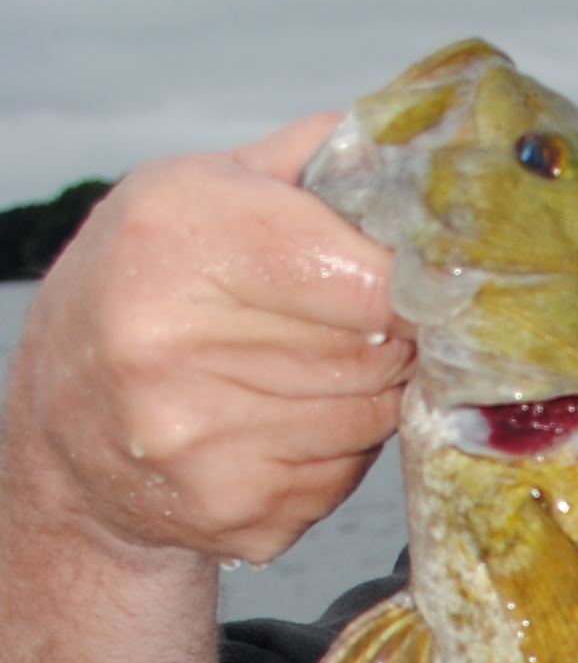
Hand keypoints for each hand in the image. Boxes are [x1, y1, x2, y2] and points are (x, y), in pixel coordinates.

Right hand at [6, 116, 408, 570]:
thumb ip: (306, 163)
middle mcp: (172, 347)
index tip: (421, 282)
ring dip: (372, 394)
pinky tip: (288, 424)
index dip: (412, 285)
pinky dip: (339, 451)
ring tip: (319, 369)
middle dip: (394, 338)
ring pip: (371, 417)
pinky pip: (344, 476)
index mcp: (175, 242)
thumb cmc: (146, 286)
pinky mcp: (235, 514)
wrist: (71, 422)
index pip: (367, 280)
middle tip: (369, 326)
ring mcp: (201, 442)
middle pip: (377, 353)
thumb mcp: (197, 191)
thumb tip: (417, 147)